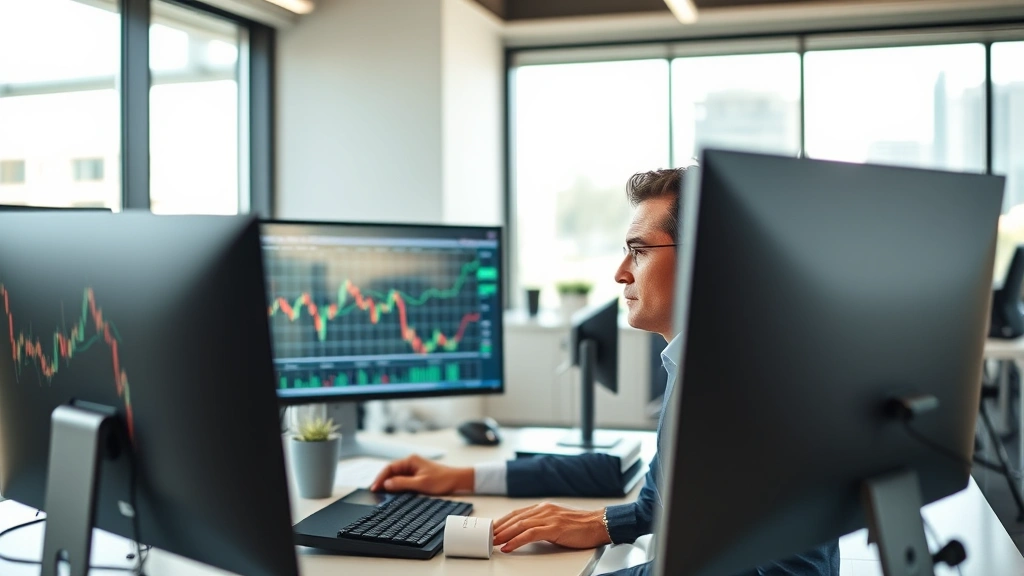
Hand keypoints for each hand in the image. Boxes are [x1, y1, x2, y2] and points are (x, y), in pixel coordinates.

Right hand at [369, 454, 473, 494]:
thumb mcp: (420, 483)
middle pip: (391, 471)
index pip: (389, 467)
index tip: (374, 487)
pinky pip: (402, 480)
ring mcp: (413, 469)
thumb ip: (402, 483)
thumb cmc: (441, 480)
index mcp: (410, 460)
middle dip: (382, 481)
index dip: (380, 478)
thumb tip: (386, 484)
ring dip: (389, 484)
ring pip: (396, 476)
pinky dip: (396, 486)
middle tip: (374, 492)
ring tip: (381, 494)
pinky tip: (393, 493)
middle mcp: (410, 463)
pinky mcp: (416, 475)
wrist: (457, 480)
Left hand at [492, 502, 610, 552]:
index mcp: (543, 507)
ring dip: (503, 534)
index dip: (502, 522)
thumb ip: (541, 525)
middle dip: (498, 528)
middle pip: (515, 518)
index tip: (491, 530)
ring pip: (520, 525)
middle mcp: (544, 509)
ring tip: (492, 542)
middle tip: (485, 537)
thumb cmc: (579, 526)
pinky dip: (516, 540)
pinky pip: (530, 534)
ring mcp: (548, 517)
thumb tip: (524, 534)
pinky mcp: (554, 527)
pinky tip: (508, 546)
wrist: (598, 524)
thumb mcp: (555, 522)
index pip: (516, 514)